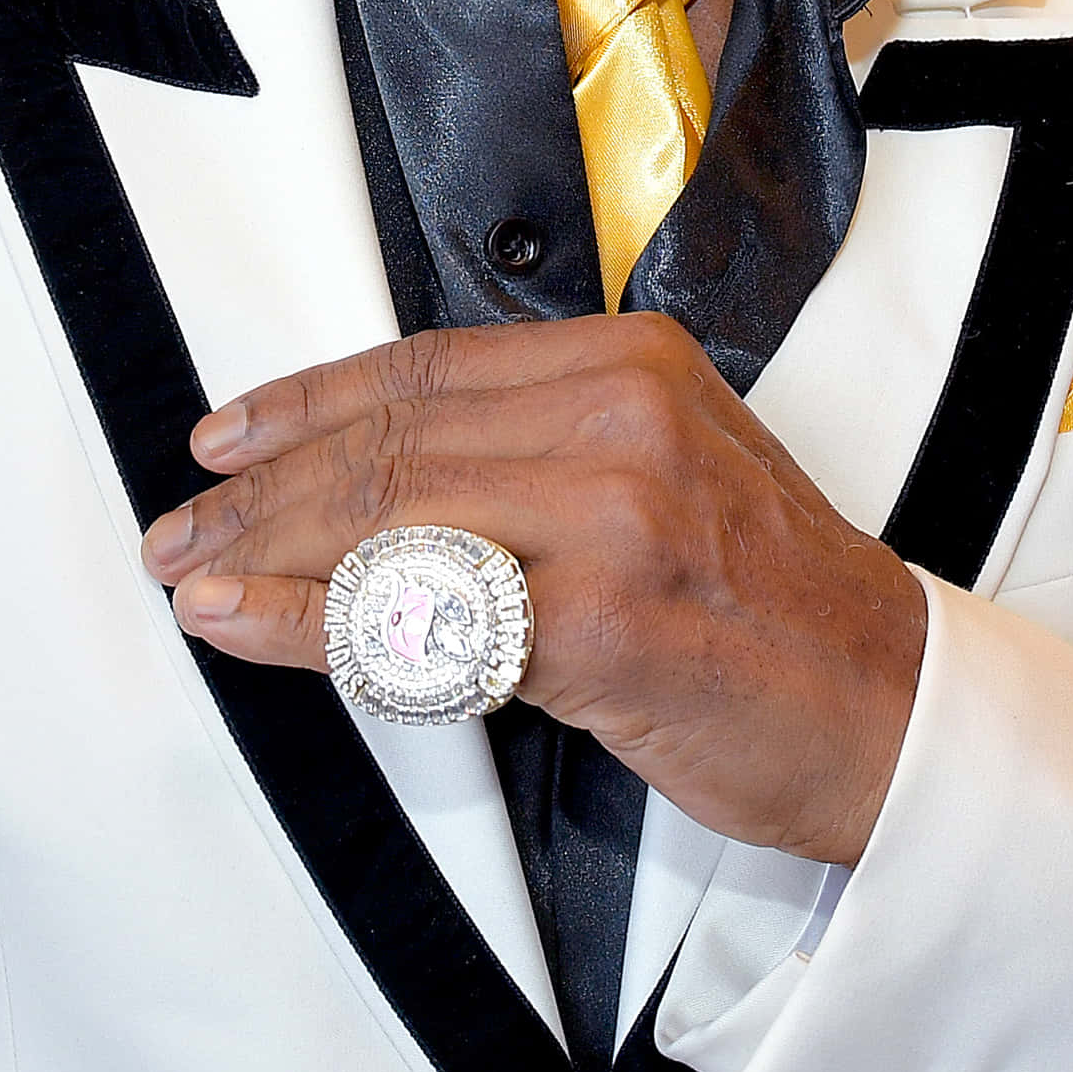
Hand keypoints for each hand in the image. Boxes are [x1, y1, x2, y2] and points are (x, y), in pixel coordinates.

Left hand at [140, 311, 924, 865]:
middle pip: (393, 437)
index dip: (306, 397)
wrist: (889, 711)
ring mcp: (614, 513)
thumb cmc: (777, 605)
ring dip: (264, 549)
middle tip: (182, 522)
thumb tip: (383, 468)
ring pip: (391, 515)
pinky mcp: (602, 621)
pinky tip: (249, 623)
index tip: (228, 432)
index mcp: (633, 360)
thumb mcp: (672, 468)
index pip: (428, 364)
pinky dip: (311, 621)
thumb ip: (544, 445)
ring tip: (194, 573)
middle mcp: (620, 415)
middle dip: (263, 484)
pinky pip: (419, 617)